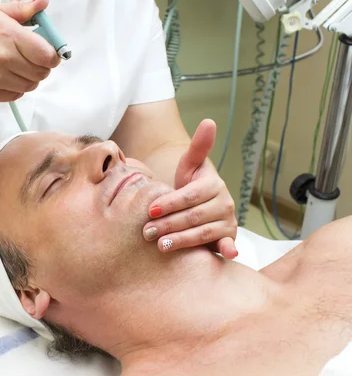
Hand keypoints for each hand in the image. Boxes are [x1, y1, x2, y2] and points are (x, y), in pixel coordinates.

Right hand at [0, 0, 59, 102]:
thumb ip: (22, 10)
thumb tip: (44, 2)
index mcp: (9, 35)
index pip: (47, 55)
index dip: (52, 56)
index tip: (48, 54)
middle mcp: (4, 59)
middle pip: (41, 73)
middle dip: (41, 67)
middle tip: (30, 60)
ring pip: (30, 86)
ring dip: (28, 78)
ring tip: (14, 67)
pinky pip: (16, 95)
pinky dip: (15, 88)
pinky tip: (3, 77)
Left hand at [142, 119, 237, 258]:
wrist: (200, 207)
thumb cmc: (191, 186)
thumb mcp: (190, 166)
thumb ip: (197, 148)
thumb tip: (209, 121)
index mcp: (213, 185)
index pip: (190, 196)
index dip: (170, 203)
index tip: (150, 210)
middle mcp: (224, 203)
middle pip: (193, 216)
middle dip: (168, 224)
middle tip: (146, 232)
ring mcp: (227, 222)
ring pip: (202, 233)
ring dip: (181, 240)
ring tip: (159, 245)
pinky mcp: (227, 238)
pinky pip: (228, 244)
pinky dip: (229, 249)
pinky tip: (226, 254)